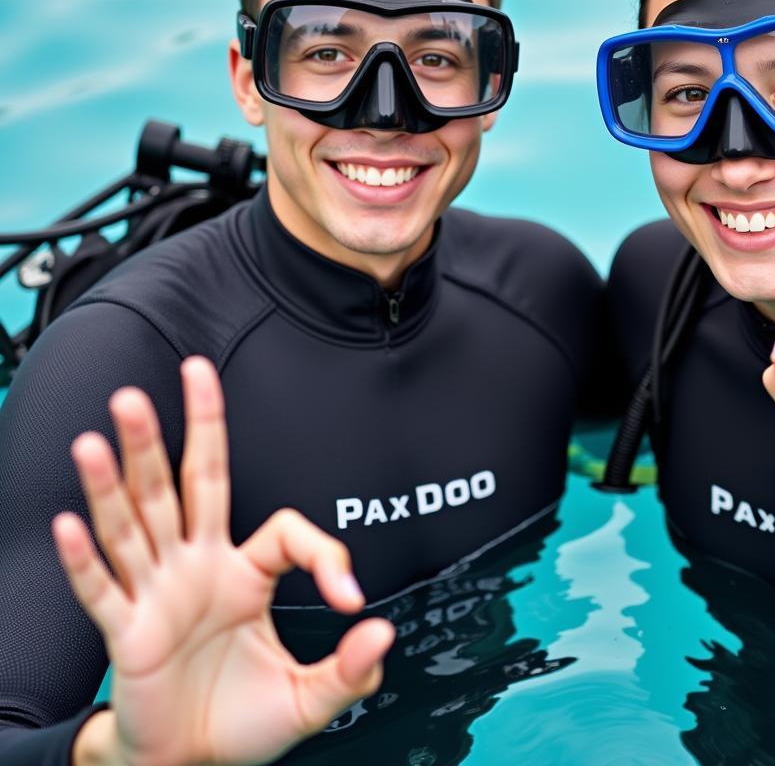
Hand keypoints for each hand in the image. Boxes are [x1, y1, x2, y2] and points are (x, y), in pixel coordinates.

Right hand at [56, 356, 393, 765]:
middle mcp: (197, 568)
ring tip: (107, 428)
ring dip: (120, 476)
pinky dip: (85, 560)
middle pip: (191, 483)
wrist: (189, 765)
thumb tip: (382, 633)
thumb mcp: (309, 698)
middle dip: (187, 428)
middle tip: (190, 369)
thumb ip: (349, 670)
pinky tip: (71, 521)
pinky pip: (103, 592)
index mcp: (245, 574)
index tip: (349, 599)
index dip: (325, 553)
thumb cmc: (239, 722)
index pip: (285, 529)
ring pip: (138, 522)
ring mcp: (158, 596)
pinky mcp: (127, 635)